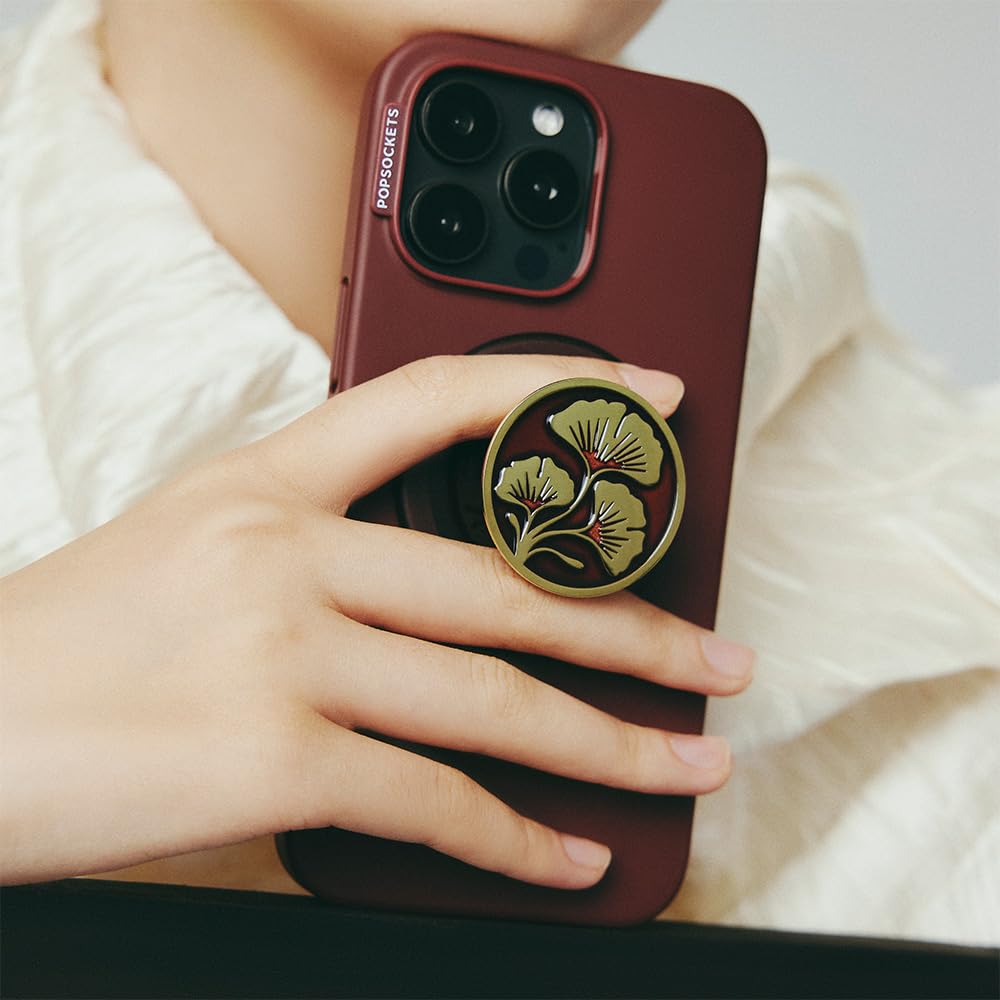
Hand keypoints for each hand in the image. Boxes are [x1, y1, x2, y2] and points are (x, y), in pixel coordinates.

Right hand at [0, 355, 752, 888]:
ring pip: (496, 697)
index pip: (435, 400)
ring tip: (691, 762)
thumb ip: (314, 546)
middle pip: (506, 583)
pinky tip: (570, 856)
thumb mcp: (193, 545)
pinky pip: (434, 801)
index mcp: (265, 480)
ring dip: (613, 742)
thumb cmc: (74, 642)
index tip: (645, 403)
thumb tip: (442, 595)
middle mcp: (283, 549)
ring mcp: (282, 650)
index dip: (552, 390)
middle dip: (636, 629)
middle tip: (720, 658)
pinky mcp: (273, 760)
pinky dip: (516, 841)